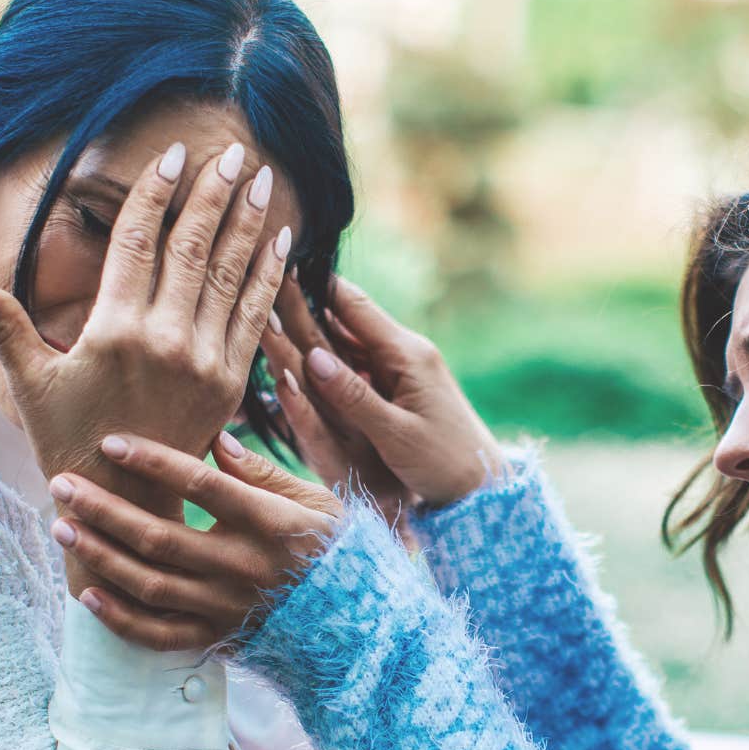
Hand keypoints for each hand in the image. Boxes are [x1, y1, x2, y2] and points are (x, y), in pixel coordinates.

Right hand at [0, 141, 289, 491]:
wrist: (123, 501)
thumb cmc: (67, 439)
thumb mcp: (29, 384)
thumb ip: (3, 327)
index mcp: (114, 331)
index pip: (138, 242)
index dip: (156, 193)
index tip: (174, 155)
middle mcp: (165, 341)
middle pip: (192, 248)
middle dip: (213, 195)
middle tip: (234, 152)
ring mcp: (204, 361)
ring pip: (229, 275)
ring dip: (247, 223)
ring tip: (263, 181)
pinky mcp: (231, 382)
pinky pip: (254, 316)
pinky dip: (268, 276)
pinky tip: (280, 241)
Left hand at [48, 430, 341, 649]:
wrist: (359, 624)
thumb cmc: (336, 549)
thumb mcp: (315, 501)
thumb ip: (262, 472)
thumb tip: (213, 438)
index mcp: (270, 524)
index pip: (201, 485)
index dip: (152, 462)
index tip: (109, 442)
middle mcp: (244, 568)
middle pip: (160, 536)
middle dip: (104, 508)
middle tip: (62, 483)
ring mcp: (228, 608)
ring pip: (150, 584)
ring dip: (100, 556)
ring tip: (62, 528)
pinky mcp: (220, 639)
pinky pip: (161, 635)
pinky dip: (120, 619)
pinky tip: (88, 594)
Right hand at [266, 275, 503, 507]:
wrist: (482, 485)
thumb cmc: (444, 462)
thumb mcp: (396, 434)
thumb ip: (353, 397)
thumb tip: (312, 358)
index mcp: (406, 355)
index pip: (352, 306)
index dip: (315, 285)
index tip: (280, 265)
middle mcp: (404, 353)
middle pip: (346, 319)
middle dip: (306, 305)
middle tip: (266, 283)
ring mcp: (403, 368)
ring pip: (349, 342)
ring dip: (314, 331)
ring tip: (273, 311)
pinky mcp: (401, 386)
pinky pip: (359, 364)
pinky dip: (331, 359)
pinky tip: (303, 353)